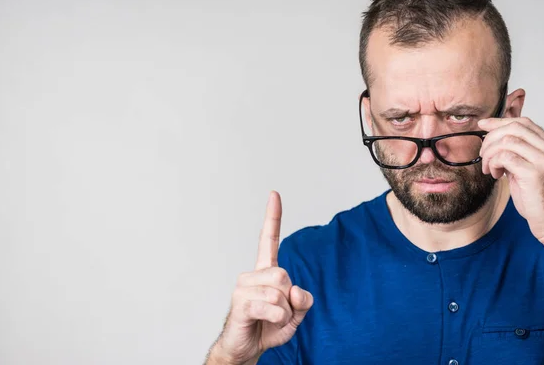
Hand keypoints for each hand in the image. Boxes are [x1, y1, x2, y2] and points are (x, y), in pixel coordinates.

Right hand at [213, 191, 312, 363]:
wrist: (247, 349)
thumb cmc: (269, 328)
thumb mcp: (295, 315)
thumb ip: (303, 301)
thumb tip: (295, 289)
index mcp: (265, 272)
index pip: (269, 239)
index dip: (273, 217)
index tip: (274, 194)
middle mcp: (252, 274)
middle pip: (284, 274)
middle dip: (289, 299)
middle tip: (278, 312)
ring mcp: (243, 287)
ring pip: (280, 293)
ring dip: (284, 313)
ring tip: (270, 320)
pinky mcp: (240, 303)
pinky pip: (271, 306)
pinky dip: (277, 318)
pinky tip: (266, 322)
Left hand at [478, 117, 543, 243]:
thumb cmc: (538, 198)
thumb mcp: (527, 169)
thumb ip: (517, 154)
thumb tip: (494, 141)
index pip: (523, 123)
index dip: (500, 122)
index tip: (482, 124)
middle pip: (514, 127)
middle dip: (492, 137)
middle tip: (483, 153)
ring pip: (508, 141)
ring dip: (490, 153)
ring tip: (489, 168)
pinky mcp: (534, 173)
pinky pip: (505, 157)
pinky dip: (494, 163)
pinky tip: (495, 175)